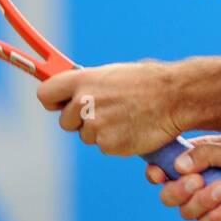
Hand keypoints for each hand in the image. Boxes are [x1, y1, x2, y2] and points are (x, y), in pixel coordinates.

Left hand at [35, 60, 181, 155]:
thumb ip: (90, 85)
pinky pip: (104, 147)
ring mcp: (95, 125)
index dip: (53, 102)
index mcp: (83, 80)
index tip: (59, 104)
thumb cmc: (148, 82)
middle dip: (81, 121)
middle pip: (66, 121)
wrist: (175, 97)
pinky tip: (132, 129)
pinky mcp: (107, 145)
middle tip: (107, 112)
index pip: (46, 94)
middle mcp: (83, 102)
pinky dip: (116, 142)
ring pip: (87, 136)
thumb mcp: (113, 74)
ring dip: (102, 132)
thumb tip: (76, 94)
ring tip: (126, 118)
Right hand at [146, 135, 220, 220]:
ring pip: (185, 212)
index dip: (155, 172)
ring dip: (203, 202)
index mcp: (196, 160)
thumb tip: (177, 166)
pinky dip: (217, 217)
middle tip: (199, 181)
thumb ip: (206, 153)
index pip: (164, 167)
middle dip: (178, 190)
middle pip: (167, 194)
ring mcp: (207, 204)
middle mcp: (197, 182)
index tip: (159, 173)